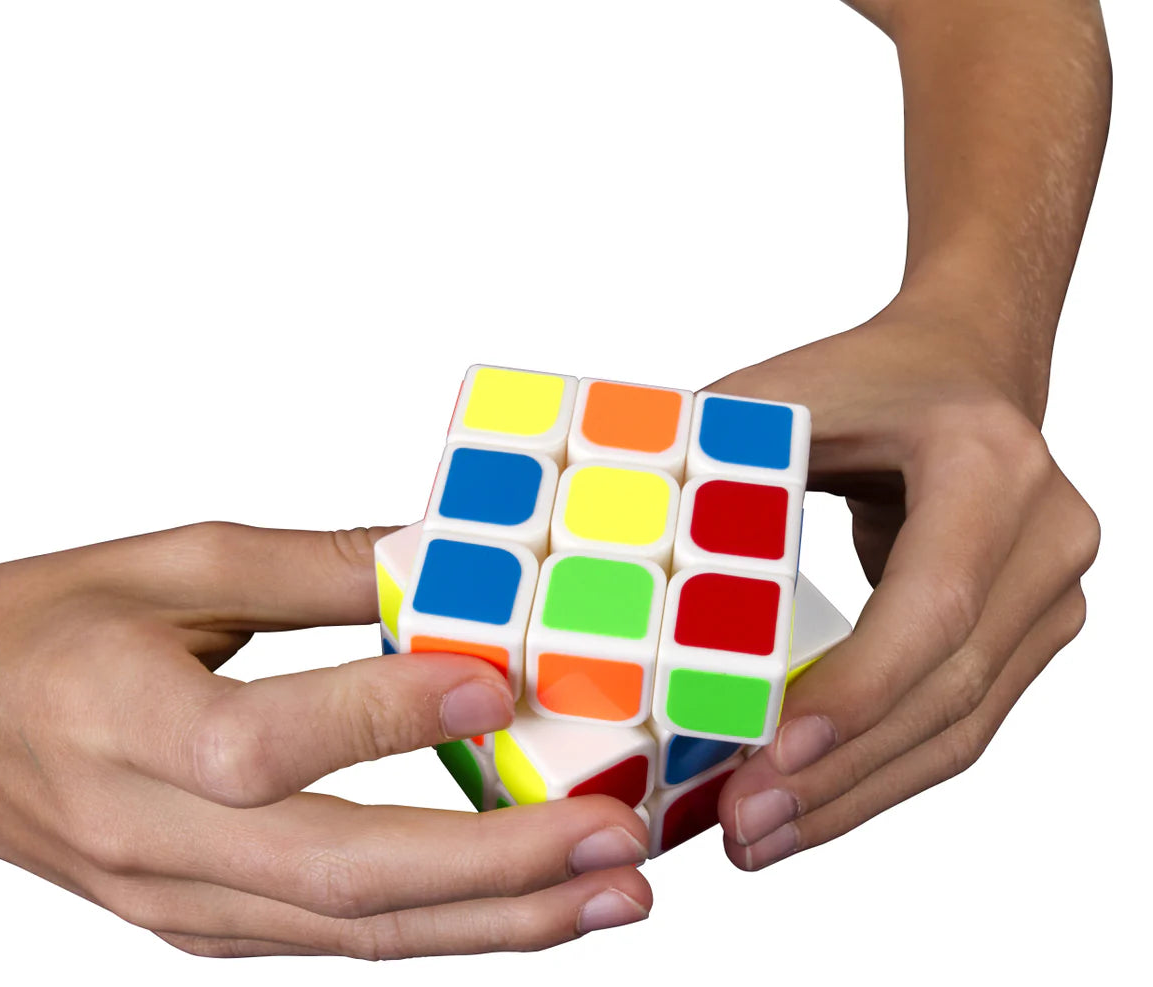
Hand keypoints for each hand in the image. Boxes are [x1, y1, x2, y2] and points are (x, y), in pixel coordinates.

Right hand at [0, 522, 650, 956]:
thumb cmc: (39, 627)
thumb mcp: (167, 561)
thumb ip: (311, 566)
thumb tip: (443, 560)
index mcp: (117, 721)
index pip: (269, 743)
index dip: (390, 717)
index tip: (503, 683)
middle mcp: (144, 835)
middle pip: (337, 874)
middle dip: (496, 867)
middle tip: (619, 840)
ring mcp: (169, 902)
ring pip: (348, 932)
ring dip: (493, 920)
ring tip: (609, 895)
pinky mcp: (192, 927)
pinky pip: (327, 941)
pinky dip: (433, 927)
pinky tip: (518, 908)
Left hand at [707, 308, 1098, 868]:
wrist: (964, 365)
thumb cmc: (865, 378)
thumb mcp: (778, 395)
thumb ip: (702, 455)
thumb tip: (601, 539)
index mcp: (986, 464)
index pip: (933, 603)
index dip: (857, 689)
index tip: (771, 756)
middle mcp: (1044, 534)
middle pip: (949, 689)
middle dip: (840, 772)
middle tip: (745, 826)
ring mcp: (1051, 592)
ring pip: (962, 728)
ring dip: (858, 795)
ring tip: (762, 839)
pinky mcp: (1032, 633)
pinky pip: (961, 723)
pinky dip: (881, 773)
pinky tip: (810, 808)